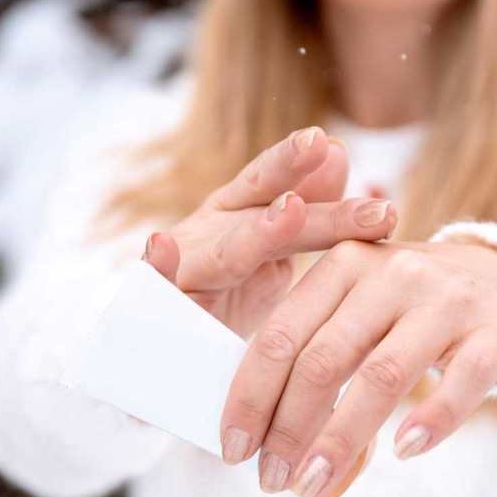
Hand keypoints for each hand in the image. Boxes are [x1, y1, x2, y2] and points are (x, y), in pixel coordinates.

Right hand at [141, 127, 397, 336]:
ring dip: (259, 232)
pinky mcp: (164, 308)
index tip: (335, 145)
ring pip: (228, 252)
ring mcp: (188, 267)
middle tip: (319, 145)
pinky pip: (161, 289)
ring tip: (291, 209)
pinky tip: (163, 245)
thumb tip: (338, 152)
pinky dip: (159, 267)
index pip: (276, 183)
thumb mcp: (274, 250)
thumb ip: (308, 209)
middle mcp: (212, 231)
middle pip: (259, 204)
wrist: (170, 351)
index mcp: (240, 215)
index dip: (302, 164)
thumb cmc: (229, 295)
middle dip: (290, 175)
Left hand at [218, 238, 496, 496]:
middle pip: (324, 358)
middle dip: (288, 428)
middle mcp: (392, 273)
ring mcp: (446, 301)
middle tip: (272, 480)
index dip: (252, 396)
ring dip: (341, 439)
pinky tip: (403, 452)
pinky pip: (458, 383)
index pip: (282, 335)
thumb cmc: (414, 315)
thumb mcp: (362, 315)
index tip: (234, 450)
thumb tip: (276, 456)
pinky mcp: (493, 333)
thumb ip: (319, 364)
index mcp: (345, 264)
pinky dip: (429, 422)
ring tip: (314, 484)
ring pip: (381, 375)